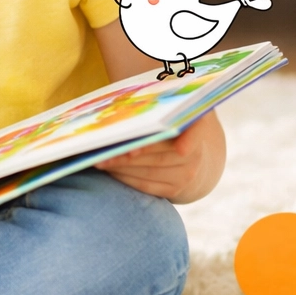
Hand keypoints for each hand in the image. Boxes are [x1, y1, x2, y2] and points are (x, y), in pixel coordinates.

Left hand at [93, 110, 222, 202]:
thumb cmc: (166, 121)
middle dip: (129, 153)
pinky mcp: (175, 190)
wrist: (187, 152)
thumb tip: (121, 105)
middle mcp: (196, 153)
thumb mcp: (168, 107)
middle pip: (160, 155)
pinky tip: (110, 170)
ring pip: (149, 172)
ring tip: (99, 160)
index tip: (179, 149)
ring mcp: (186, 174)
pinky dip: (125, 178)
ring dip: (122, 167)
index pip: (195, 132)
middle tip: (104, 150)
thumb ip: (155, 104)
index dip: (189, 140)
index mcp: (196, 125)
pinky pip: (146, 185)